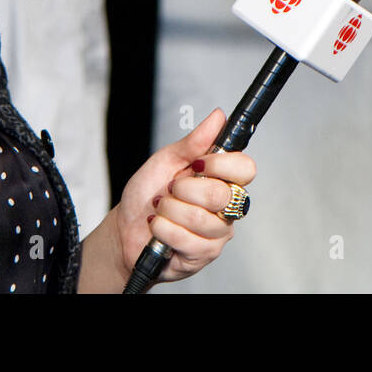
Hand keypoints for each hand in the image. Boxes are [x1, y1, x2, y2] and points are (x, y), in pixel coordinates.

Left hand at [113, 107, 256, 282]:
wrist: (125, 229)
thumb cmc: (147, 195)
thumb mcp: (166, 160)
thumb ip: (194, 141)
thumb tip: (219, 117)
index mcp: (221, 179)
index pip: (245, 169)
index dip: (222, 164)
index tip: (198, 163)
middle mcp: (225, 207)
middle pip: (220, 194)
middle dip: (184, 189)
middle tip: (170, 190)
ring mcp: (217, 233)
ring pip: (200, 218)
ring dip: (169, 211)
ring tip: (161, 211)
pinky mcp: (204, 254)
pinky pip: (185, 238)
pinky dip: (162, 229)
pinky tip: (158, 228)